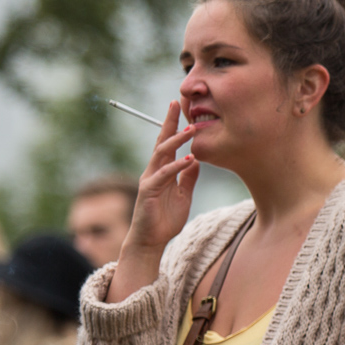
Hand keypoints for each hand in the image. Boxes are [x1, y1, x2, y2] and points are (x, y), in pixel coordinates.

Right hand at [127, 101, 199, 255]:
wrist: (151, 240)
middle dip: (168, 123)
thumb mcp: (183, 195)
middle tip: (176, 104)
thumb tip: (197, 160)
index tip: (179, 109)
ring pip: (161, 154)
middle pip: (161, 142)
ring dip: (176, 141)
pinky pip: (164, 175)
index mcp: (162, 171)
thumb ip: (188, 178)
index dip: (172, 126)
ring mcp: (149, 180)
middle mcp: (153, 171)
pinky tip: (189, 159)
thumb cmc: (165, 219)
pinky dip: (177, 166)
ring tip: (190, 129)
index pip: (167, 144)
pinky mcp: (148, 191)